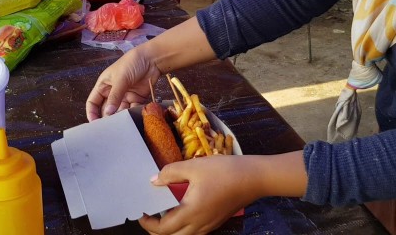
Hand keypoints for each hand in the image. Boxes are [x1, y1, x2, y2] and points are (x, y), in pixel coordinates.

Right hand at [86, 46, 161, 120]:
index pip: (93, 102)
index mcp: (103, 85)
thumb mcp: (121, 78)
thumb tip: (108, 113)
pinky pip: (132, 109)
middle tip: (110, 127)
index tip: (94, 124)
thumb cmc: (131, 63)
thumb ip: (115, 96)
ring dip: (120, 117)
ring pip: (119, 111)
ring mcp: (125, 96)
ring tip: (122, 123)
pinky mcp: (136, 98)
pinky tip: (134, 116)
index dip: (92, 113)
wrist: (152, 59)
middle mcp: (112, 92)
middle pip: (106, 109)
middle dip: (107, 118)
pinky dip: (133, 113)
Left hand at [139, 156, 264, 234]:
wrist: (254, 177)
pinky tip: (183, 210)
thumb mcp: (194, 166)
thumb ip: (170, 173)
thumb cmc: (223, 171)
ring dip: (171, 229)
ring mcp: (209, 225)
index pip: (163, 229)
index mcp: (190, 213)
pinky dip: (184, 227)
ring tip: (164, 213)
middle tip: (149, 215)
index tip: (141, 213)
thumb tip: (154, 181)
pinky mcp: (217, 221)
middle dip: (157, 230)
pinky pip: (195, 231)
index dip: (148, 224)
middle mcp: (199, 224)